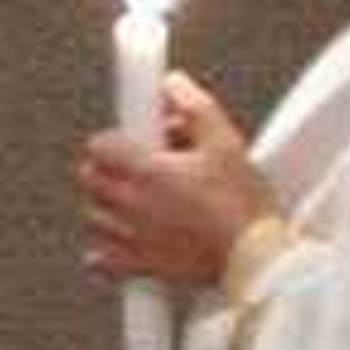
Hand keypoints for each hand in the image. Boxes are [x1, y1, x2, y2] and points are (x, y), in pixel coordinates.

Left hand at [77, 74, 274, 288]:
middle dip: (108, 168)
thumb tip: (173, 83)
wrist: (259, 260)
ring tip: (139, 201)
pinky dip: (104, 248)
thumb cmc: (245, 206)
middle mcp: (132, 205)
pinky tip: (128, 237)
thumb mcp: (227, 143)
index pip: (98, 146)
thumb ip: (195, 107)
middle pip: (90, 179)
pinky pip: (102, 257)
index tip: (132, 141)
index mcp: (147, 172)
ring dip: (108, 205)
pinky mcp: (142, 266)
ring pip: (94, 215)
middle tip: (137, 168)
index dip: (113, 139)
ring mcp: (133, 238)